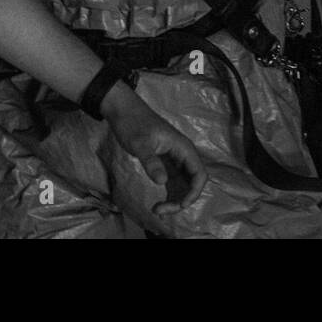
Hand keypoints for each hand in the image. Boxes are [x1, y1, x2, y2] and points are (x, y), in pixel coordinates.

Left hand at [102, 84, 207, 216]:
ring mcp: (174, 160)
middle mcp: (183, 155)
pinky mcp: (164, 163)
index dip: (194, 192)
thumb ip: (151, 162)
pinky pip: (173, 183)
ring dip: (175, 200)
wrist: (122, 111)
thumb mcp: (140, 143)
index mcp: (183, 148)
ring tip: (157, 210)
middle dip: (182, 200)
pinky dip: (168, 195)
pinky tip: (158, 204)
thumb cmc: (133, 123)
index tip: (180, 205)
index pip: (199, 174)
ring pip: (183, 185)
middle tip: (161, 210)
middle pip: (192, 183)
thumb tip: (162, 182)